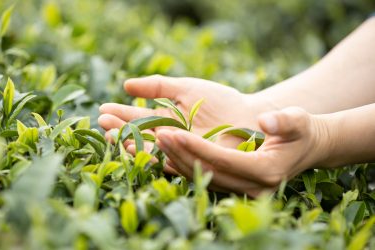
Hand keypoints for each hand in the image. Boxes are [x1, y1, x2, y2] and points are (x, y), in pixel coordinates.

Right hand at [99, 75, 265, 149]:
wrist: (250, 116)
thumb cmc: (220, 100)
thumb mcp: (186, 88)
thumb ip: (158, 87)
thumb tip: (126, 84)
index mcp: (165, 121)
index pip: (137, 119)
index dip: (121, 114)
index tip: (103, 109)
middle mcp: (169, 140)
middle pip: (139, 137)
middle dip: (121, 130)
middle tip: (103, 124)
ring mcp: (181, 153)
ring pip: (151, 151)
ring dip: (133, 144)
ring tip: (117, 136)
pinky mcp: (193, 164)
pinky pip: (173, 162)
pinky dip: (158, 156)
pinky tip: (143, 148)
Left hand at [154, 107, 329, 196]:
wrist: (307, 147)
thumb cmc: (301, 131)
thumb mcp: (298, 120)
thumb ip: (285, 120)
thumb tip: (266, 120)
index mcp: (266, 170)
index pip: (222, 160)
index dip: (196, 147)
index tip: (173, 132)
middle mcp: (253, 187)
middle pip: (209, 172)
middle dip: (181, 154)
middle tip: (158, 135)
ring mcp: (244, 191)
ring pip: (204, 178)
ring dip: (179, 161)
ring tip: (159, 141)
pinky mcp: (237, 188)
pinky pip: (207, 178)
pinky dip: (187, 166)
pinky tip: (170, 153)